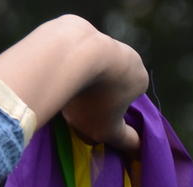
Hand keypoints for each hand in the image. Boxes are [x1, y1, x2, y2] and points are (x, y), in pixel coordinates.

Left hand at [0, 15, 148, 152]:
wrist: (69, 55)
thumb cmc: (94, 98)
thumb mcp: (108, 129)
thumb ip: (124, 141)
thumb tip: (136, 150)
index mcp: (139, 77)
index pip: (128, 99)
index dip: (112, 112)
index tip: (95, 119)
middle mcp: (126, 55)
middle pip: (110, 81)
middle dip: (95, 94)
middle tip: (78, 109)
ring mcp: (102, 39)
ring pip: (91, 66)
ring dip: (80, 79)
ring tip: (63, 94)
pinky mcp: (77, 30)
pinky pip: (71, 53)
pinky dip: (64, 64)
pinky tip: (53, 76)